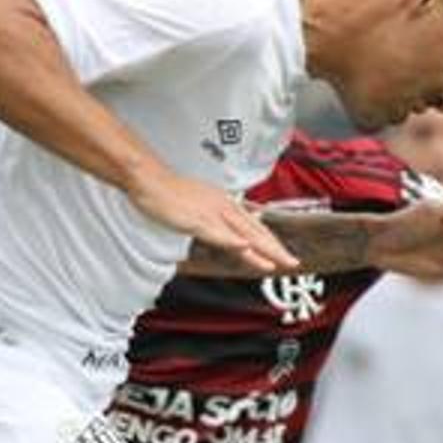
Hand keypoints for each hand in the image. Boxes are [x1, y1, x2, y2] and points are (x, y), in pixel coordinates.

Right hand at [130, 170, 297, 274]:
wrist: (149, 179)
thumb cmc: (170, 193)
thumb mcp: (199, 203)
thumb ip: (216, 217)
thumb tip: (228, 229)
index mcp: (225, 203)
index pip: (254, 225)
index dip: (270, 241)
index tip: (283, 254)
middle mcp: (223, 206)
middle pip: (254, 230)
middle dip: (274, 248)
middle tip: (292, 262)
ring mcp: (210, 212)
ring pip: (241, 233)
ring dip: (260, 248)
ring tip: (276, 262)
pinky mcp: (195, 219)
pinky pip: (216, 232)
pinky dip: (231, 240)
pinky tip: (243, 248)